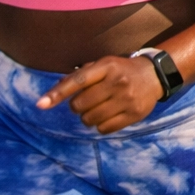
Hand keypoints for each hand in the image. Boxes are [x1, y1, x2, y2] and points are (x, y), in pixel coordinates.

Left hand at [36, 55, 163, 133]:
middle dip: (78, 107)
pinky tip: (109, 115)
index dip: (57, 93)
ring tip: (99, 108)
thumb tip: (50, 96)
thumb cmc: (120, 70)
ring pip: (90, 120)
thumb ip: (78, 77)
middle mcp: (118, 82)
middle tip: (88, 101)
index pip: (77, 81)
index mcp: (107, 66)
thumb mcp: (102, 65)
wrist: (154, 75)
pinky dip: (100, 126)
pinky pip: (104, 129)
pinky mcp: (134, 114)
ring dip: (88, 117)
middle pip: (80, 105)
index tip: (40, 104)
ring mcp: (127, 99)